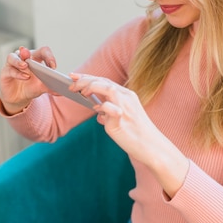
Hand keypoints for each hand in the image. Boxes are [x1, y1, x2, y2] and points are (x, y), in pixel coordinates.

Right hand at [0, 45, 56, 114]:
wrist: (18, 97)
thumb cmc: (31, 87)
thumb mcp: (42, 87)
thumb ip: (51, 87)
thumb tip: (61, 92)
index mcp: (35, 58)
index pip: (43, 51)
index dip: (48, 56)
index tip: (53, 67)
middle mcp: (23, 58)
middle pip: (27, 51)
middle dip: (30, 53)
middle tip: (32, 58)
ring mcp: (13, 64)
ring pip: (14, 57)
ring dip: (20, 61)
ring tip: (25, 66)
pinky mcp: (5, 72)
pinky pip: (10, 69)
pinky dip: (17, 73)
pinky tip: (24, 77)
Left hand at [70, 74, 189, 196]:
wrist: (150, 146)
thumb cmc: (137, 133)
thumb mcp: (125, 118)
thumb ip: (111, 113)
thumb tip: (99, 114)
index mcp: (128, 95)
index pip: (105, 81)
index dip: (89, 77)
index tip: (74, 76)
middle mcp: (127, 99)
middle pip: (104, 82)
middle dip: (85, 80)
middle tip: (71, 83)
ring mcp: (124, 108)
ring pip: (107, 88)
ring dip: (91, 87)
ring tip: (80, 91)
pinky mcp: (120, 121)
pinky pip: (108, 109)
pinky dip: (101, 108)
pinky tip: (97, 111)